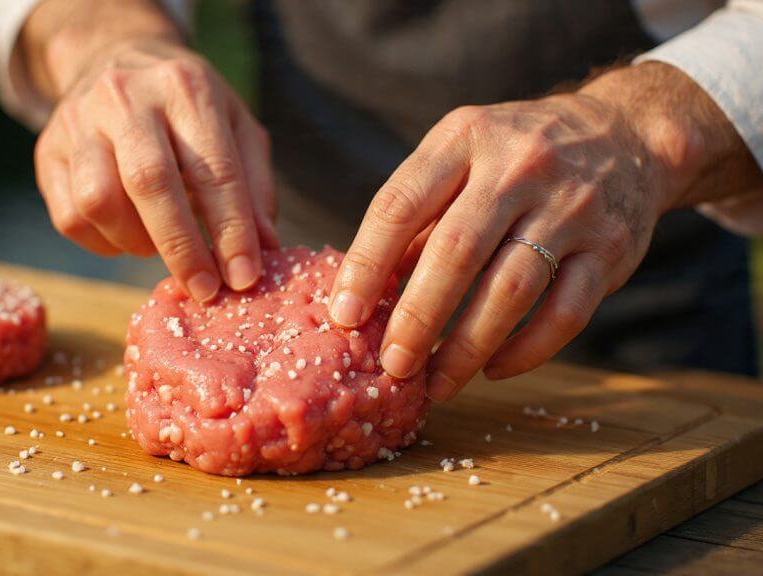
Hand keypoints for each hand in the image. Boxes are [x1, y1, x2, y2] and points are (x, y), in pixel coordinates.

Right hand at [34, 38, 277, 300]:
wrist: (115, 58)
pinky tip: (127, 235)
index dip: (231, 230)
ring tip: (160, 246)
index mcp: (185, 86)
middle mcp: (126, 96)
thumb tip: (266, 248)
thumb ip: (254, 184)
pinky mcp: (47, 150)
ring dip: (136, 242)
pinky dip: (104, 243)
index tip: (243, 277)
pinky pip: (70, 217)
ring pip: (99, 201)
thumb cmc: (188, 107)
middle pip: (149, 182)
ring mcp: (79, 121)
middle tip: (205, 290)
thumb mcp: (235, 125)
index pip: (213, 168)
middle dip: (182, 248)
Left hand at [329, 80, 678, 400]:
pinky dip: (526, 351)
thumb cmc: (517, 157)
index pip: (401, 205)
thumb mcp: (462, 158)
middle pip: (456, 252)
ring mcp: (571, 207)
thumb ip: (418, 218)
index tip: (344, 315)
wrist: (627, 134)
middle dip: (417, 317)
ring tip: (436, 383)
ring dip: (467, 347)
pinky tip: (493, 370)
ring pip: (510, 290)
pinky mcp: (611, 248)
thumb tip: (366, 293)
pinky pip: (565, 313)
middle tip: (392, 365)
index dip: (367, 264)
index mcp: (464, 139)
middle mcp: (519, 166)